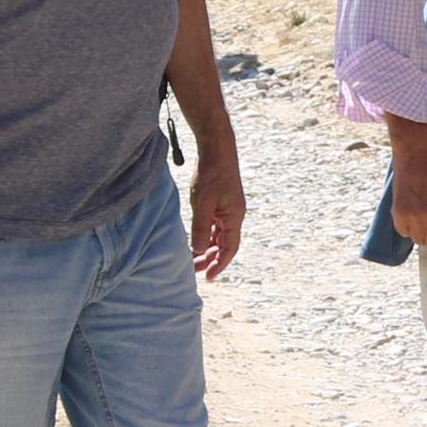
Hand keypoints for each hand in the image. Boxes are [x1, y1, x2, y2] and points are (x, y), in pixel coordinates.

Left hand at [189, 146, 246, 278]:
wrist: (217, 149)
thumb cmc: (211, 174)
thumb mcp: (202, 204)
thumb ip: (200, 228)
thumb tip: (197, 250)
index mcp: (234, 217)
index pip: (229, 248)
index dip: (219, 264)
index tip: (208, 277)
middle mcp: (233, 216)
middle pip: (224, 244)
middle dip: (210, 258)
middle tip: (194, 270)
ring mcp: (227, 209)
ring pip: (218, 235)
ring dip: (207, 247)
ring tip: (193, 258)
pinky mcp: (220, 202)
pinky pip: (214, 224)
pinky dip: (205, 234)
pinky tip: (195, 239)